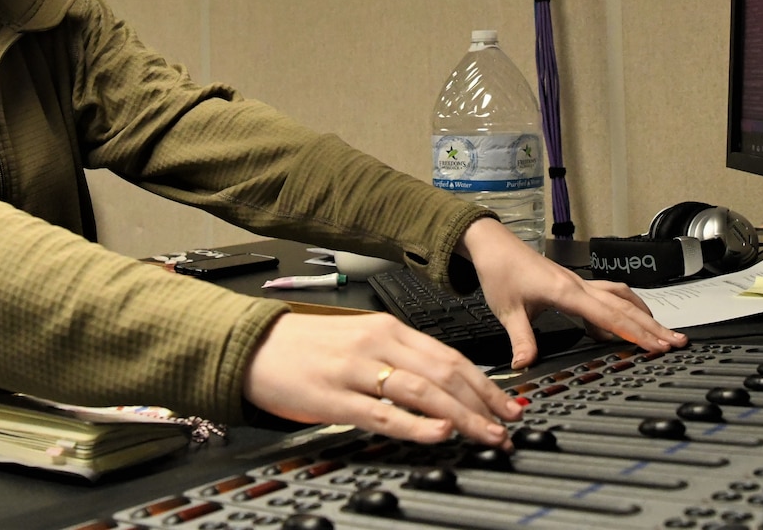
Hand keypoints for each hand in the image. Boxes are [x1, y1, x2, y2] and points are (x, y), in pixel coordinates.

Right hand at [242, 311, 523, 445]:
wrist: (253, 345)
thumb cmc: (304, 346)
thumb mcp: (358, 339)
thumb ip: (396, 357)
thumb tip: (439, 384)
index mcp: (387, 328)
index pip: (449, 356)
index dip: (484, 383)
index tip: (507, 404)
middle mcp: (378, 344)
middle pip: (445, 373)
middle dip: (484, 402)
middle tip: (509, 424)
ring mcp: (357, 370)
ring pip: (423, 391)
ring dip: (462, 416)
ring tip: (487, 434)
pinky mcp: (335, 397)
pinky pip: (384, 413)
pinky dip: (416, 424)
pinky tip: (439, 432)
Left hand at [458, 218, 688, 368]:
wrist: (494, 246)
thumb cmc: (501, 272)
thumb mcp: (507, 311)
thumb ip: (521, 339)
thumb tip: (525, 364)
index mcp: (566, 291)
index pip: (609, 315)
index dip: (635, 332)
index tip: (657, 345)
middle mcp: (578, 285)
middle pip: (624, 307)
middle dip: (652, 326)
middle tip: (676, 342)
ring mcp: (579, 283)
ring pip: (621, 297)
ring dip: (643, 314)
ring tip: (663, 331)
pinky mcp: (574, 285)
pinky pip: (608, 296)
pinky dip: (623, 309)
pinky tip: (626, 323)